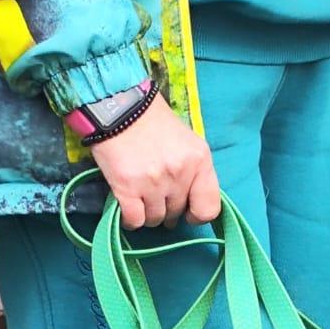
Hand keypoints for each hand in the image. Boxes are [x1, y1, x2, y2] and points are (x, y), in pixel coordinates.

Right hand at [88, 94, 220, 229]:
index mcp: (199, 161)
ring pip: (155, 219)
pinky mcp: (127, 187)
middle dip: (168, 210)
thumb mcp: (188, 143)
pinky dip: (130, 220)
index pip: (209, 208)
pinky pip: (134, 220)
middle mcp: (179, 173)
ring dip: (148, 214)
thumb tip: (189, 206)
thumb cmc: (155, 124)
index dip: (197, 215)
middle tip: (156, 197)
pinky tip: (127, 210)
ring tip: (141, 198)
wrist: (120, 108)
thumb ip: (195, 172)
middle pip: (177, 213)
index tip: (188, 213)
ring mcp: (153, 181)